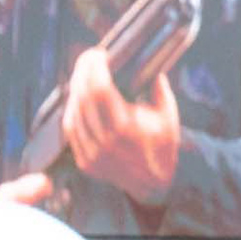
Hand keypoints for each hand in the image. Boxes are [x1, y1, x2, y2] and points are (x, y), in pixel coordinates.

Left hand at [62, 47, 180, 205]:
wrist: (155, 185)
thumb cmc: (163, 147)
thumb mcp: (168, 116)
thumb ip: (159, 89)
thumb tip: (151, 67)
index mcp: (125, 127)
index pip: (99, 89)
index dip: (94, 68)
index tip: (98, 54)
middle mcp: (104, 141)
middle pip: (82, 97)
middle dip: (82, 73)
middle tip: (88, 58)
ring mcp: (92, 154)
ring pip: (72, 113)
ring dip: (75, 90)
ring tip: (82, 75)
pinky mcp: (85, 162)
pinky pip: (71, 131)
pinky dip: (72, 111)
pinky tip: (78, 98)